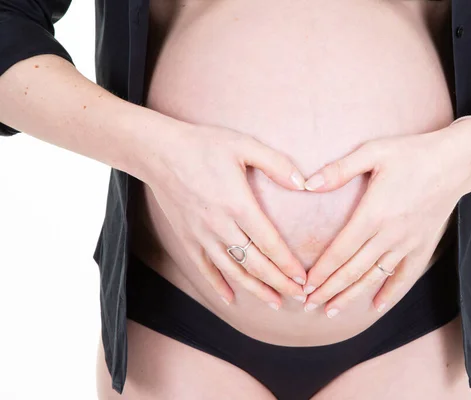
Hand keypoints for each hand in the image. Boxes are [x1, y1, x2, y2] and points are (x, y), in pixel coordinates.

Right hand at [144, 122, 307, 308]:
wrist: (158, 151)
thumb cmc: (204, 145)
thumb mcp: (244, 145)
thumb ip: (277, 164)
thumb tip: (304, 183)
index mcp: (239, 205)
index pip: (270, 243)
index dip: (288, 264)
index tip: (303, 278)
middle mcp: (221, 226)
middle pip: (255, 264)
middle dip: (279, 283)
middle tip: (299, 296)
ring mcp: (201, 235)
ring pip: (233, 271)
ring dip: (255, 289)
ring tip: (275, 302)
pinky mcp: (186, 238)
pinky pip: (204, 268)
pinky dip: (218, 285)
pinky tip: (230, 298)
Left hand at [301, 128, 468, 316]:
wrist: (456, 162)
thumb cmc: (411, 153)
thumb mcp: (373, 152)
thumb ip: (339, 169)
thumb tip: (307, 184)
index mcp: (373, 214)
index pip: (340, 251)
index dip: (321, 271)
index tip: (305, 286)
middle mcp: (390, 235)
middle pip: (353, 271)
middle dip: (329, 290)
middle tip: (309, 305)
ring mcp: (408, 244)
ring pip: (375, 278)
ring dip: (352, 296)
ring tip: (331, 310)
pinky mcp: (423, 246)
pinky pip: (405, 276)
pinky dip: (390, 293)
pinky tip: (376, 306)